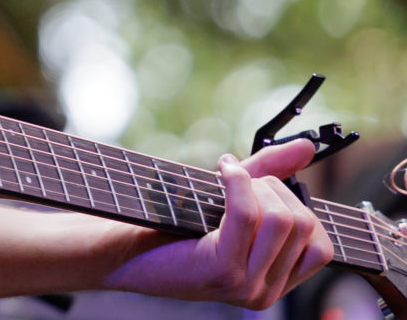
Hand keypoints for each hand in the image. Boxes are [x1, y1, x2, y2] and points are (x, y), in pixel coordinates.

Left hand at [103, 139, 332, 307]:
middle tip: (238, 179)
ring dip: (255, 186)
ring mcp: (247, 287)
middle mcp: (266, 293)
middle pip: (304, 226)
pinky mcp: (223, 271)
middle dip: (274, 189)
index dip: (298, 207)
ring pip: (282, 221)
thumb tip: (306, 147)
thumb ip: (270, 175)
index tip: (261, 187)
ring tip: (226, 179)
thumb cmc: (169, 224)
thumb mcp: (227, 199)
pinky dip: (237, 183)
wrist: (118, 249)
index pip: (322, 248)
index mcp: (273, 282)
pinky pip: (248, 216)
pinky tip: (220, 170)